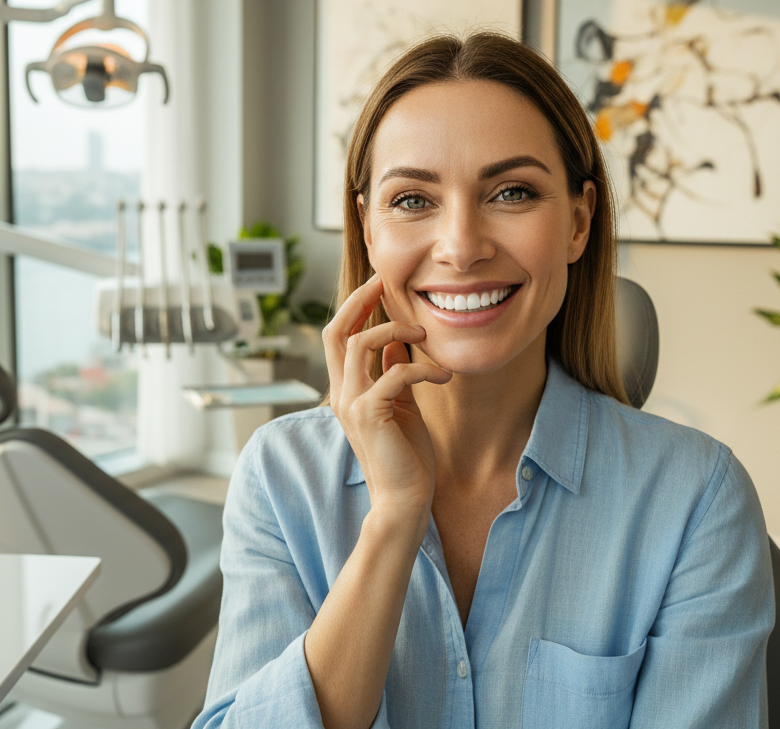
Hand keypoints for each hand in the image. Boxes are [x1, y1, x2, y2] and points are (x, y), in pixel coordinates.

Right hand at [322, 275, 450, 522]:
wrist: (403, 499)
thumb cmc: (405, 456)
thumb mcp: (400, 405)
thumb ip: (392, 373)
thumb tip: (399, 343)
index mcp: (345, 389)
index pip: (337, 336)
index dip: (353, 307)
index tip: (376, 284)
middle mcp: (340, 393)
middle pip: (336, 331)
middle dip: (359, 301)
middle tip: (384, 282)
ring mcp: (351, 403)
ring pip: (361, 344)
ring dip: (397, 330)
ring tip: (425, 335)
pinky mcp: (370, 414)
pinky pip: (394, 373)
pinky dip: (422, 369)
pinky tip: (443, 376)